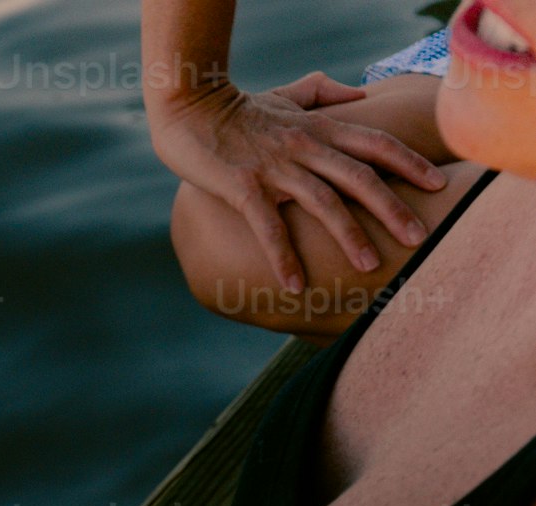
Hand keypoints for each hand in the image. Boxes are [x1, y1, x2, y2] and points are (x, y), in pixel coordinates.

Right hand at [149, 75, 444, 292]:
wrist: (191, 106)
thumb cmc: (238, 107)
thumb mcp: (287, 96)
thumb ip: (323, 95)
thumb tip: (360, 97)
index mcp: (319, 129)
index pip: (376, 143)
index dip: (410, 163)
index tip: (438, 185)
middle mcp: (305, 147)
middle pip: (360, 176)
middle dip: (393, 208)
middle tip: (420, 239)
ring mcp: (275, 167)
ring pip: (323, 202)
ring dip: (350, 235)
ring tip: (370, 267)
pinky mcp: (243, 187)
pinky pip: (269, 226)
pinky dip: (283, 256)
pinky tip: (296, 286)